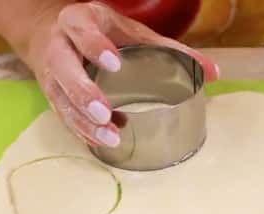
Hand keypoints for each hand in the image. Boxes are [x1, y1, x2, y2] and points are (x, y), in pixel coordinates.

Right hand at [25, 1, 217, 146]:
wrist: (52, 33)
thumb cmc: (101, 33)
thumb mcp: (131, 32)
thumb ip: (171, 49)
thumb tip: (212, 72)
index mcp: (79, 22)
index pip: (83, 31)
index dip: (95, 46)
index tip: (115, 62)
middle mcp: (59, 46)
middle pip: (64, 68)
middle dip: (84, 92)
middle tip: (105, 112)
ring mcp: (52, 73)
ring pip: (61, 98)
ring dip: (83, 120)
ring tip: (109, 137)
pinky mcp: (51, 95)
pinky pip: (62, 115)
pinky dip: (80, 130)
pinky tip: (99, 142)